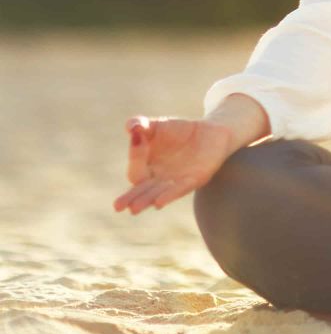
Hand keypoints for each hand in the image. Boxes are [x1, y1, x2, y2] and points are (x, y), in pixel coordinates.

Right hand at [113, 116, 235, 214]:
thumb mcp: (157, 125)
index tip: (138, 134)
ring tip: (134, 209)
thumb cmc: (179, 131)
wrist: (211, 131)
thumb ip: (141, 125)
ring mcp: (176, 181)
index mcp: (146, 168)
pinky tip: (158, 203)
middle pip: (142, 190)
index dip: (136, 153)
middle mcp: (159, 179)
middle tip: (117, 206)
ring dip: (147, 200)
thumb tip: (132, 127)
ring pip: (158, 194)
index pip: (136, 168)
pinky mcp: (195, 180)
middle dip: (131, 197)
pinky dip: (169, 195)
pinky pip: (181, 189)